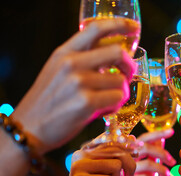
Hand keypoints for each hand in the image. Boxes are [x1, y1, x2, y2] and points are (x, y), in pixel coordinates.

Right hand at [11, 18, 139, 154]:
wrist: (29, 128)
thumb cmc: (48, 101)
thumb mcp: (57, 70)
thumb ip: (81, 59)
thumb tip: (114, 55)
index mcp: (65, 52)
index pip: (96, 28)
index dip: (120, 25)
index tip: (133, 28)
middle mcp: (71, 63)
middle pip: (117, 52)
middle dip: (129, 66)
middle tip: (127, 76)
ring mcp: (79, 83)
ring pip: (121, 82)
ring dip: (120, 93)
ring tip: (106, 102)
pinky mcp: (86, 103)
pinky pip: (117, 99)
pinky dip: (115, 106)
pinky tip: (103, 111)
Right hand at [48, 145, 135, 175]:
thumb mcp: (107, 173)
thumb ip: (117, 157)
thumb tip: (132, 138)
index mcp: (86, 151)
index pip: (113, 141)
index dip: (128, 148)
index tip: (136, 153)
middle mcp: (80, 155)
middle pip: (117, 152)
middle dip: (129, 166)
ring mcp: (79, 166)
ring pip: (115, 165)